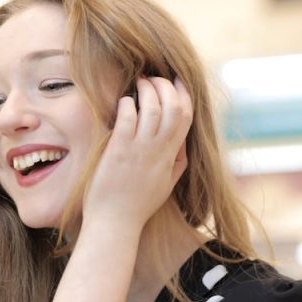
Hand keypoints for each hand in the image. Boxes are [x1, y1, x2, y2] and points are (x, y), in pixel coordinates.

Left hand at [83, 76, 191, 229]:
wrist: (115, 224)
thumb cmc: (137, 205)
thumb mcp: (167, 185)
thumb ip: (177, 162)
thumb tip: (182, 142)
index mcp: (171, 157)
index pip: (186, 117)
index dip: (185, 94)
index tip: (178, 80)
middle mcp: (158, 151)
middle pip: (173, 108)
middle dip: (166, 86)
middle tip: (154, 78)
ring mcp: (139, 151)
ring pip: (153, 109)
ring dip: (148, 90)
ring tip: (140, 82)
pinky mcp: (118, 152)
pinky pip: (128, 118)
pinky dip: (128, 104)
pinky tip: (125, 101)